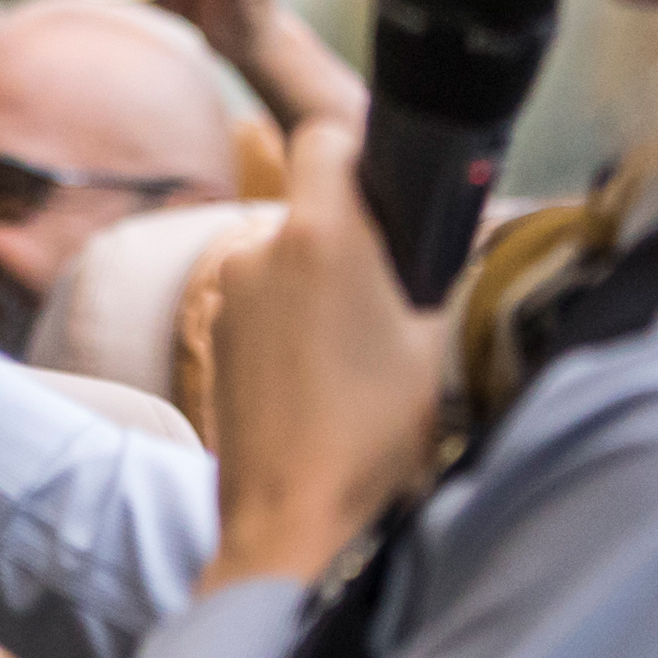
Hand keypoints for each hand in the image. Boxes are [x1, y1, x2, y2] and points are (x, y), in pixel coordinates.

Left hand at [199, 121, 447, 594]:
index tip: (385, 186)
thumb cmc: (373, 433)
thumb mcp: (431, 340)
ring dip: (320, 286)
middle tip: (392, 296)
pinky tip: (322, 379)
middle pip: (310, 208)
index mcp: (323, 236)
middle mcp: (262, 251)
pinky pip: (263, 304)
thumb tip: (443, 231)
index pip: (324, 140)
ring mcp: (230, 294)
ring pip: (287, 260)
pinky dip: (292, 324)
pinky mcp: (215, 335)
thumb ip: (431, 269)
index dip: (356, 152)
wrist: (290, 517)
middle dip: (349, 236)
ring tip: (358, 354)